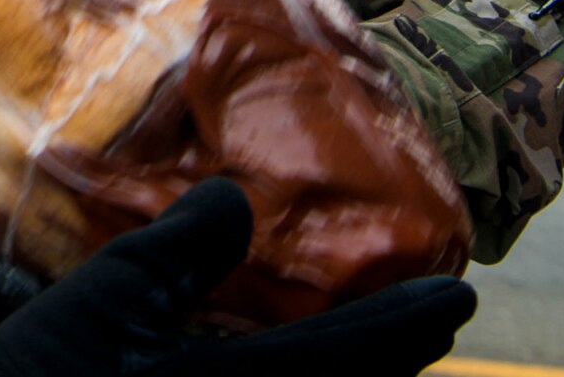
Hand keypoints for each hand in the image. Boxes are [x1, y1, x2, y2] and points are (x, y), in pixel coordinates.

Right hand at [0, 179, 477, 376]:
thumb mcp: (101, 298)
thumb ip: (176, 247)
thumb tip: (236, 203)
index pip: (357, 353)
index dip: (413, 322)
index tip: (461, 297)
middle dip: (391, 358)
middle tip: (417, 318)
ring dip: (350, 373)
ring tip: (359, 341)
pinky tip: (276, 369)